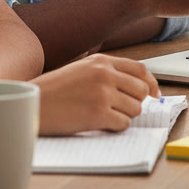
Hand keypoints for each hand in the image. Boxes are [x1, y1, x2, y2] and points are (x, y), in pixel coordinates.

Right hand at [34, 54, 159, 135]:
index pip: (140, 69)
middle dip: (136, 102)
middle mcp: (105, 74)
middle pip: (141, 90)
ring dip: (124, 115)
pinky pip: (123, 124)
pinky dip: (115, 126)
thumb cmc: (55, 89)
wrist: (34, 104)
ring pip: (135, 109)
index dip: (151, 83)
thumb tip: (139, 86)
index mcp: (102, 61)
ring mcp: (103, 94)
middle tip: (122, 108)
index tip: (154, 94)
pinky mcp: (98, 115)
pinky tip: (99, 123)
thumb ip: (107, 72)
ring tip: (104, 114)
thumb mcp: (82, 69)